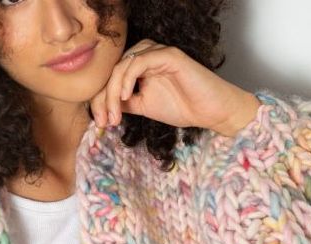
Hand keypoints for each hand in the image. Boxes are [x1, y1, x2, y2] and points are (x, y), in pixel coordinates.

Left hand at [89, 38, 260, 136]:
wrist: (210, 111)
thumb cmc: (183, 106)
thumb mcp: (143, 106)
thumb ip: (124, 102)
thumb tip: (101, 106)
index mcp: (140, 65)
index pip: (111, 78)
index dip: (100, 100)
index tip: (100, 123)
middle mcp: (147, 55)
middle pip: (113, 70)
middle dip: (103, 98)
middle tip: (103, 122)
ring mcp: (157, 52)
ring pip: (123, 65)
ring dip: (112, 91)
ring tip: (115, 115)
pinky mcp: (168, 55)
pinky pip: (139, 61)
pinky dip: (128, 79)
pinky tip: (125, 97)